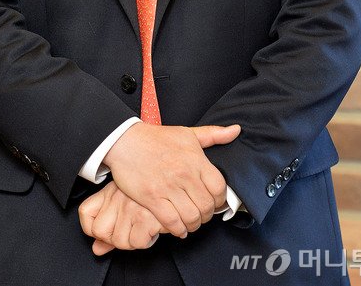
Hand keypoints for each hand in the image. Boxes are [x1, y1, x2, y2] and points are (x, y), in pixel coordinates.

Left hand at [79, 181, 166, 255]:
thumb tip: (97, 249)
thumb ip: (110, 226)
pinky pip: (137, 243)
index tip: (107, 230)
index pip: (85, 212)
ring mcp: (131, 206)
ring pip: (119, 242)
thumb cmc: (152, 194)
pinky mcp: (146, 216)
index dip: (92, 228)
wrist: (179, 186)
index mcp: (110, 191)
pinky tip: (154, 228)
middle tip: (131, 229)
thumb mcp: (126, 204)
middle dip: (116, 238)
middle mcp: (118, 197)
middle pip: (100, 231)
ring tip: (144, 226)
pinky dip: (147, 241)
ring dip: (134, 240)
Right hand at [103, 123, 239, 238]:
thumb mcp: (187, 133)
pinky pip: (171, 222)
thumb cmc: (157, 137)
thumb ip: (213, 134)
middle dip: (207, 215)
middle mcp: (184, 174)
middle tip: (202, 214)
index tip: (215, 202)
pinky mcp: (152, 198)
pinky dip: (178, 229)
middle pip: (206, 206)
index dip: (220, 200)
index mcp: (195, 159)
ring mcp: (168, 187)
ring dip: (193, 224)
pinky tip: (178, 228)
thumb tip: (236, 131)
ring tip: (190, 222)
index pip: (219, 188)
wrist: (125, 141)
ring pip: (191, 217)